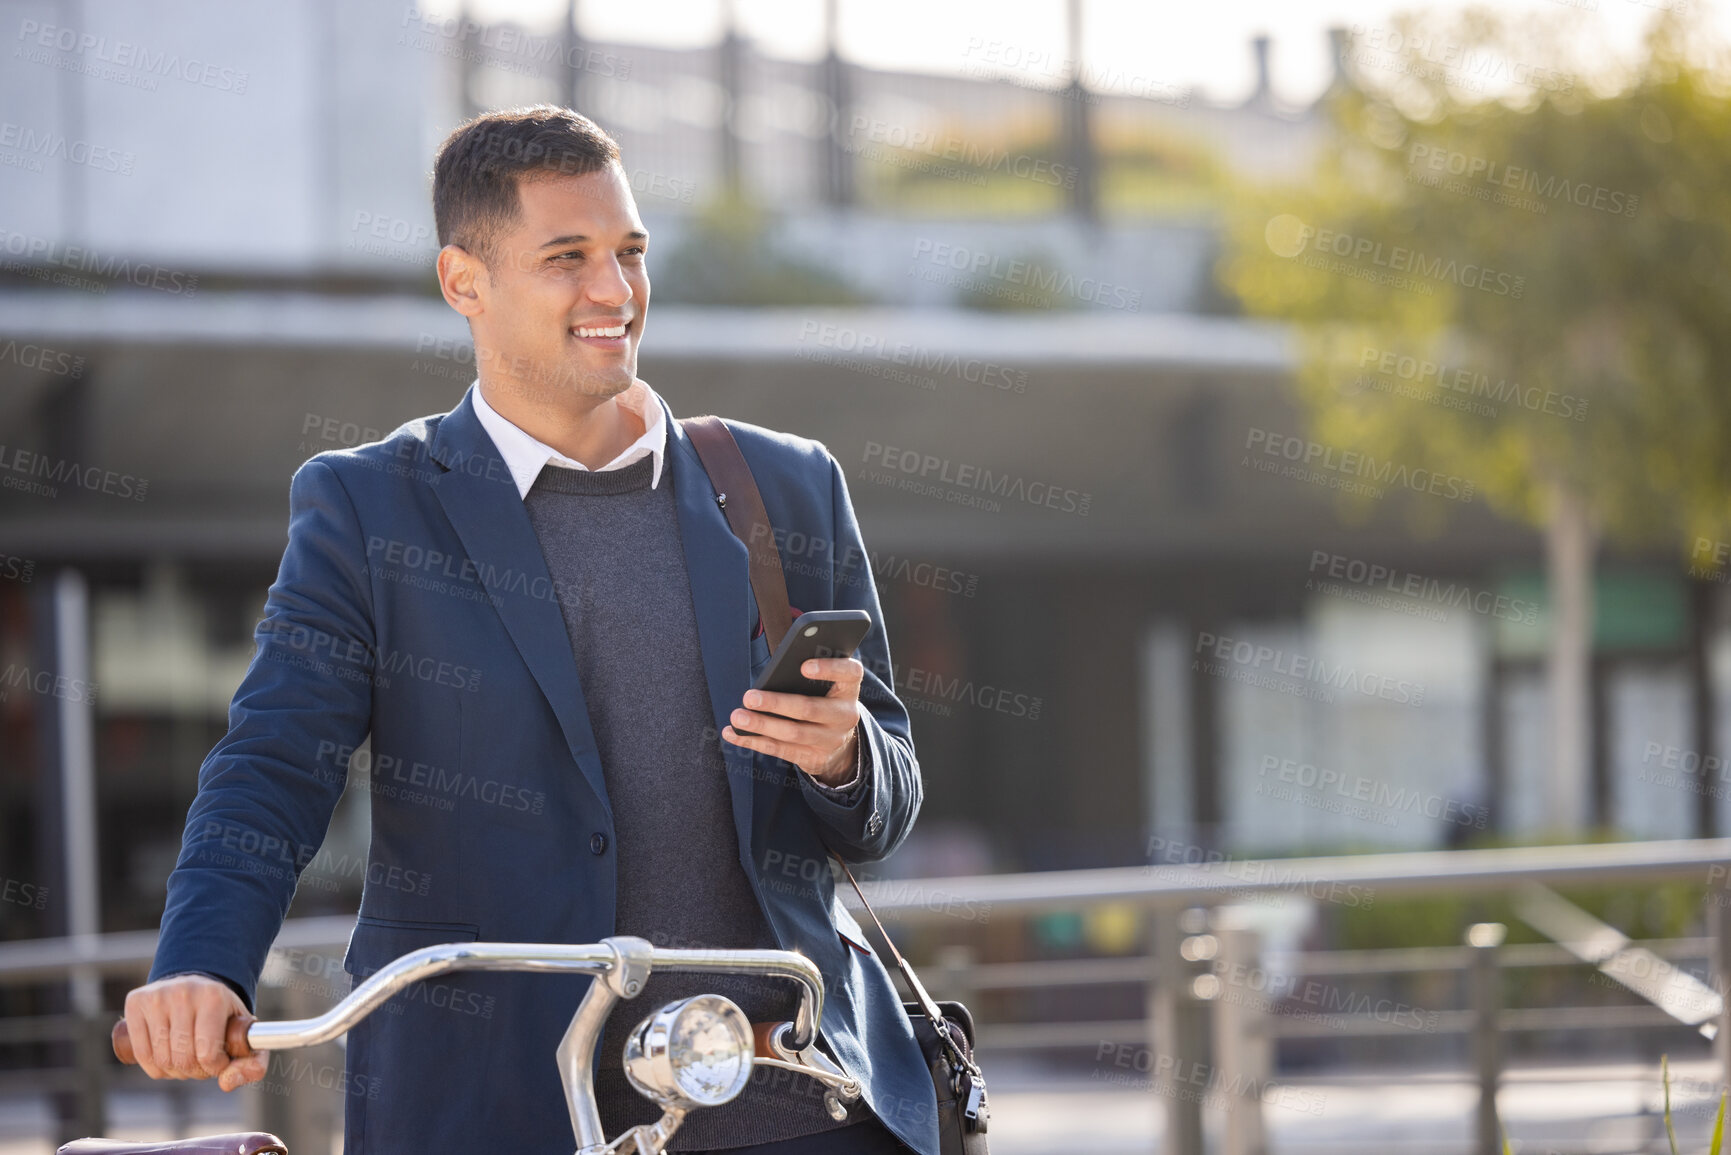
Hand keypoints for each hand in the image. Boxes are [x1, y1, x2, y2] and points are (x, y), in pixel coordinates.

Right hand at [122, 974, 268, 1089]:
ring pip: (161, 1060)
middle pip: (182, 1059)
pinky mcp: (136, 1002)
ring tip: (186, 1058)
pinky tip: (167, 1058)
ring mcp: (157, 996)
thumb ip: (253, 1065)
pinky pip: (141, 1054)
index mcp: (214, 997)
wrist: (198, 987)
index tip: (218, 1061)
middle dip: (194, 1071)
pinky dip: (155, 1068)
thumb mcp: (246, 1036)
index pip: (207, 1053)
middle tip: (201, 1062)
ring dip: (174, 1071)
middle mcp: (184, 992)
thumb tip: (226, 1083)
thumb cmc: (223, 1017)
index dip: (214, 1068)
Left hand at [723, 657, 865, 785]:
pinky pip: (780, 750)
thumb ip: (810, 676)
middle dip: (777, 703)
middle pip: (810, 709)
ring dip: (761, 725)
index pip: (850, 673)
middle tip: (749, 697)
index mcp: (849, 689)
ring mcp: (830, 740)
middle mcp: (845, 715)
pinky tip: (733, 733)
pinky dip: (754, 741)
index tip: (804, 666)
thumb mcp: (826, 686)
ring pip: (793, 733)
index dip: (829, 669)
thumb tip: (772, 674)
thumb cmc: (822, 699)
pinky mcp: (813, 758)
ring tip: (737, 716)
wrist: (839, 744)